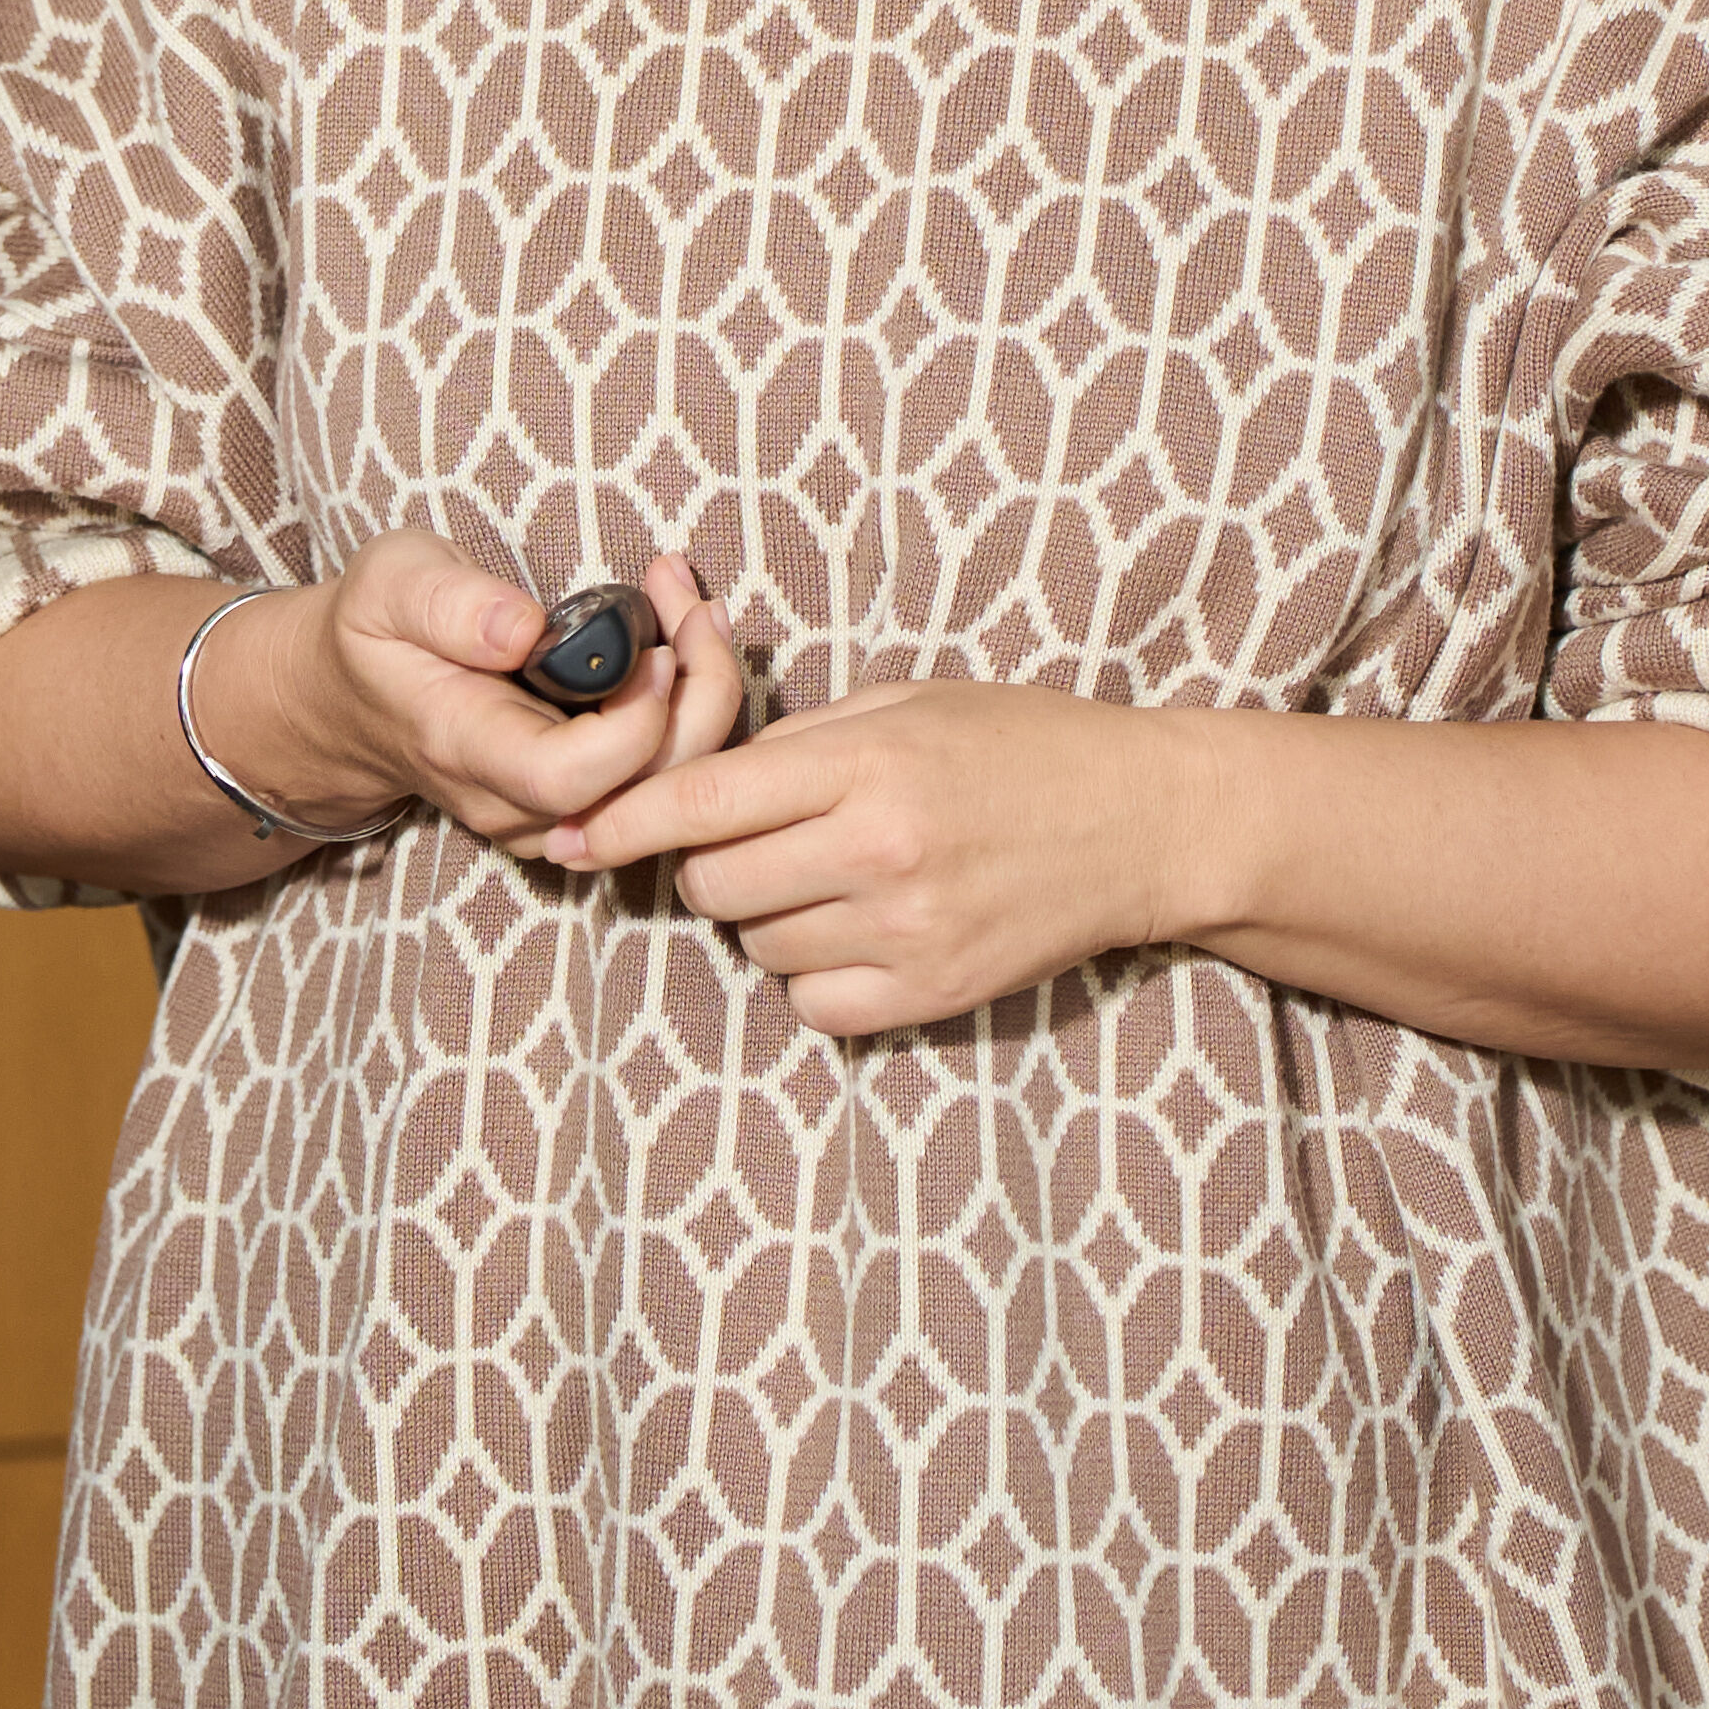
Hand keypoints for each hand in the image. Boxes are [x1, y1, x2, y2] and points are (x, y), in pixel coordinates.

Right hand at [190, 536, 751, 862]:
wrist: (352, 700)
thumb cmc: (376, 633)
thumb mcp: (387, 586)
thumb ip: (448, 603)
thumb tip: (521, 627)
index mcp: (464, 748)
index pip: (567, 779)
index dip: (631, 724)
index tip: (648, 646)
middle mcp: (515, 803)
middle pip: (643, 796)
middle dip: (697, 696)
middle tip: (691, 600)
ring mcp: (553, 815)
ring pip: (667, 794)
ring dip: (703, 699)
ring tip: (690, 604)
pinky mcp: (583, 805)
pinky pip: (662, 780)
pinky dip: (689, 712)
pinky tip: (680, 638)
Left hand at [542, 677, 1192, 1036]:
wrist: (1143, 822)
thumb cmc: (1020, 743)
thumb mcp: (907, 702)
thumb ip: (798, 741)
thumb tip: (690, 777)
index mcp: (866, 765)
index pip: (701, 803)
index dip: (619, 823)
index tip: (565, 836)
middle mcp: (879, 853)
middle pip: (713, 888)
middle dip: (712, 867)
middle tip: (761, 841)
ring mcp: (908, 933)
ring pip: (759, 948)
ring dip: (770, 919)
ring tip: (835, 878)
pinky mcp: (933, 996)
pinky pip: (812, 1005)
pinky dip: (816, 975)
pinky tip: (861, 932)